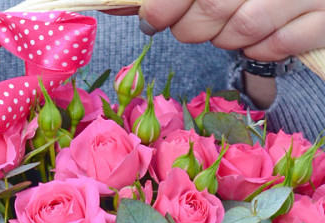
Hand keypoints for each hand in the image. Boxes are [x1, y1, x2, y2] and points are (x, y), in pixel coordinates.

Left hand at [139, 0, 324, 61]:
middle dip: (192, 26)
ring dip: (225, 38)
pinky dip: (261, 50)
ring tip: (232, 24)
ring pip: (241, 31)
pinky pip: (277, 48)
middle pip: (212, 7)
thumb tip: (112, 4)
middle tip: (195, 24)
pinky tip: (264, 34)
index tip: (152, 17)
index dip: (165, 4)